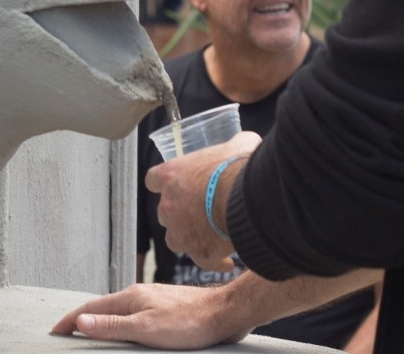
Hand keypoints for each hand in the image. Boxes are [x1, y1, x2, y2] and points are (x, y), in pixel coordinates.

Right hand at [51, 283, 246, 348]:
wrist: (225, 312)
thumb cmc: (189, 322)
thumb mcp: (146, 328)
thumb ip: (112, 326)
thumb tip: (80, 321)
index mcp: (130, 298)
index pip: (91, 309)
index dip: (72, 320)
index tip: (56, 330)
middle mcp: (139, 295)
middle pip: (103, 307)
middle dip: (83, 318)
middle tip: (67, 330)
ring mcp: (154, 300)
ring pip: (120, 310)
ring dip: (102, 319)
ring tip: (91, 330)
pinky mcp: (167, 308)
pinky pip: (135, 314)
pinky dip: (122, 322)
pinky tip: (129, 328)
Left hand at [145, 132, 260, 269]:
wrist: (250, 198)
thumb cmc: (240, 167)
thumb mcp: (238, 145)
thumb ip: (235, 144)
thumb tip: (247, 142)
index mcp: (171, 175)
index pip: (153, 179)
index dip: (164, 183)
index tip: (176, 185)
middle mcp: (169, 205)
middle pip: (165, 212)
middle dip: (180, 213)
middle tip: (203, 211)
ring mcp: (181, 231)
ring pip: (175, 239)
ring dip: (189, 238)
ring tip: (211, 236)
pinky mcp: (198, 252)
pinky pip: (202, 261)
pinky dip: (213, 261)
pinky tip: (227, 261)